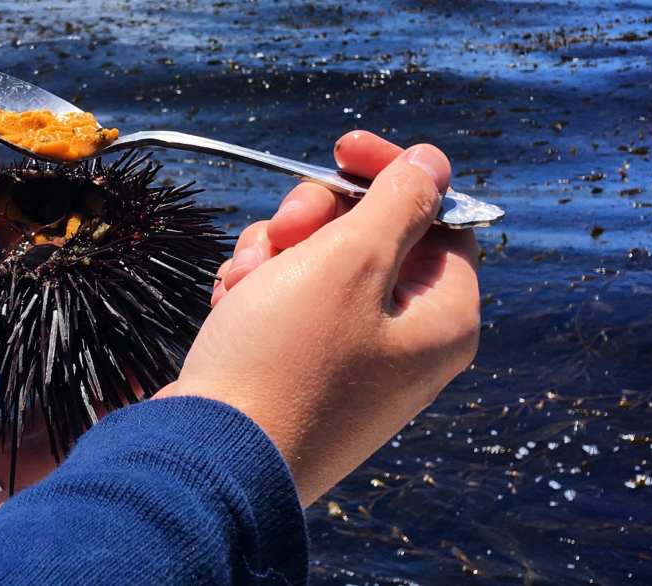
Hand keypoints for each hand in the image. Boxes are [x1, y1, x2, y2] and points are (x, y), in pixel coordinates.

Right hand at [162, 131, 479, 504]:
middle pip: (372, 240)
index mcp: (443, 318)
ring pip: (318, 268)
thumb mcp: (350, 263)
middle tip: (282, 231)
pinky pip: (288, 308)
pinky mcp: (303, 376)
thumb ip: (399, 203)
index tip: (339, 150)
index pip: (438, 217)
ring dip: (274, 258)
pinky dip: (258, 296)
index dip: (388, 176)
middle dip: (314, 223)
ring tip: (243, 285)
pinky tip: (231, 310)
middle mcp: (406, 343)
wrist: (209, 457)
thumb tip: (435, 163)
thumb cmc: (286, 360)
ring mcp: (353, 364)